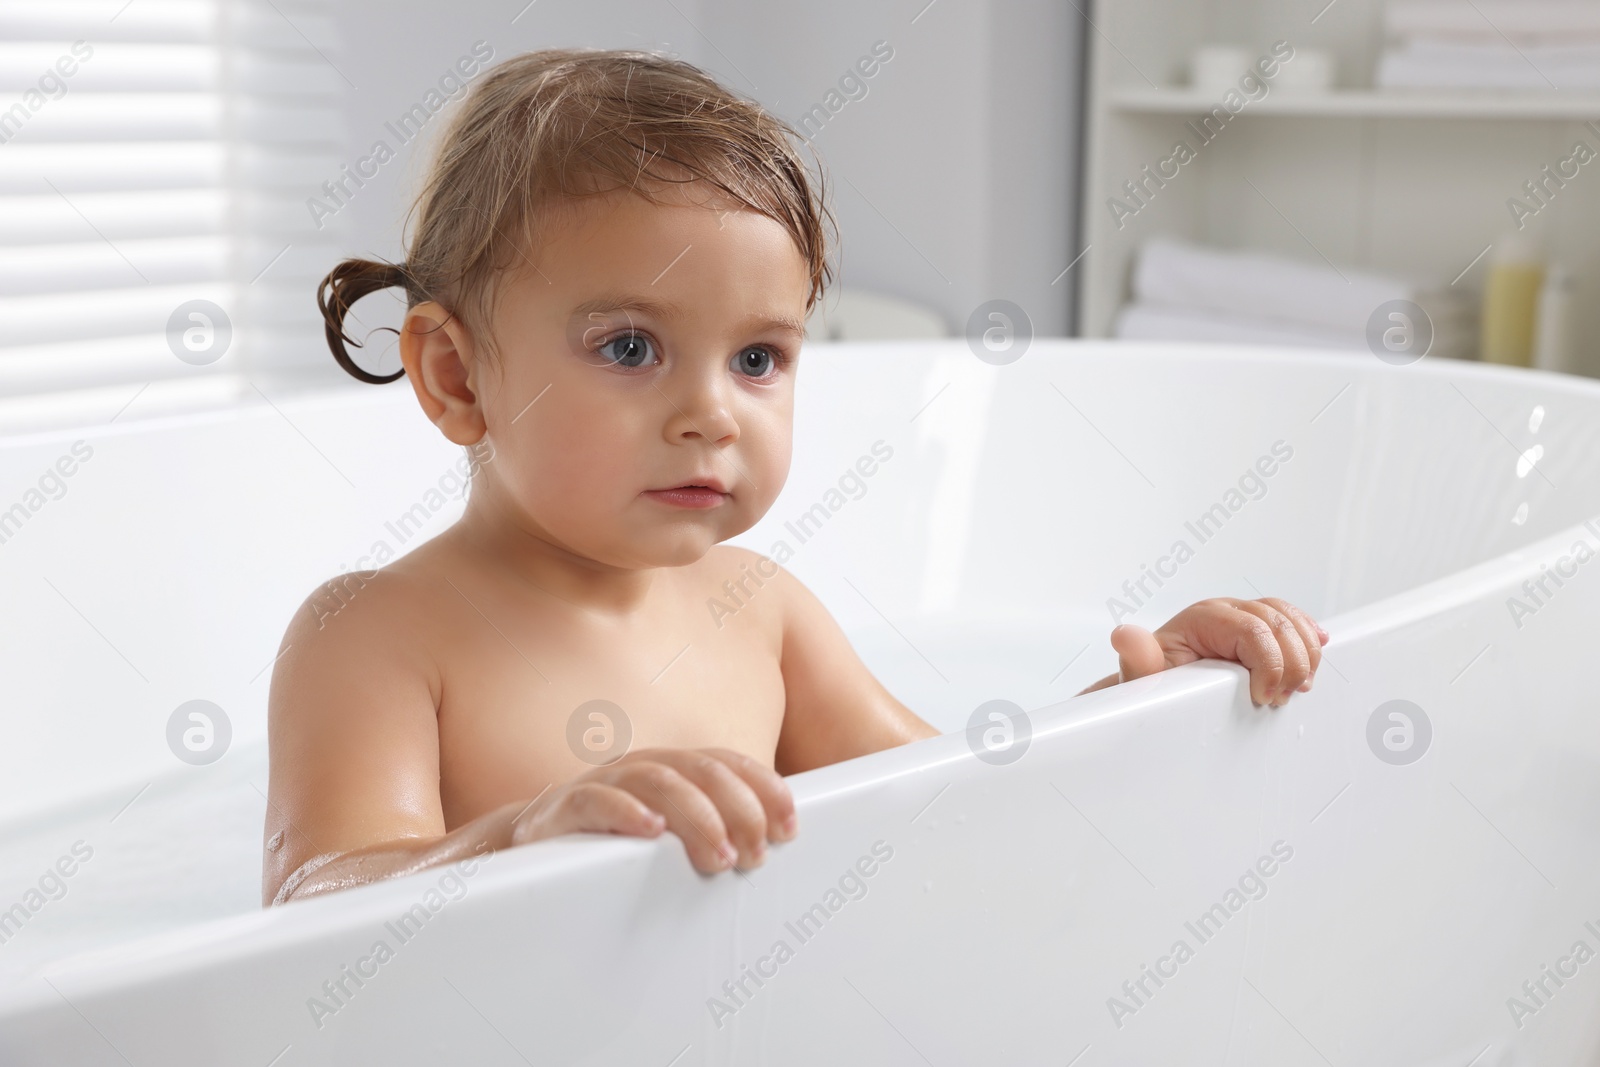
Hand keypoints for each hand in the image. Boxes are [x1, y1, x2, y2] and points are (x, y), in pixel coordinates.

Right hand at [508, 747, 796, 872]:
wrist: (529, 845)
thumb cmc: (613, 842)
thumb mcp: (669, 832)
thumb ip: (713, 829)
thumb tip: (773, 843)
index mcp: (671, 768)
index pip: (727, 763)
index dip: (764, 788)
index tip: (789, 826)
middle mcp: (642, 766)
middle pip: (701, 771)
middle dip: (738, 811)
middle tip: (755, 855)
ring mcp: (605, 782)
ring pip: (659, 781)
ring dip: (697, 817)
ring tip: (719, 856)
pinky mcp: (565, 807)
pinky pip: (597, 800)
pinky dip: (627, 811)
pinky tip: (652, 830)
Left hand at [1104, 597, 1327, 706]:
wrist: (1155, 691)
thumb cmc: (1152, 685)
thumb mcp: (1143, 679)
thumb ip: (1138, 660)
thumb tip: (1126, 636)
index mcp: (1202, 618)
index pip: (1253, 629)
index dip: (1269, 663)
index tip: (1263, 697)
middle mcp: (1226, 612)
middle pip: (1279, 623)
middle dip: (1291, 664)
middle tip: (1279, 699)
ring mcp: (1245, 618)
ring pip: (1291, 620)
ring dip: (1305, 654)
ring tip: (1296, 687)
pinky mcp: (1258, 630)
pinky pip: (1293, 622)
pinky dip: (1309, 636)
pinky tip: (1318, 649)